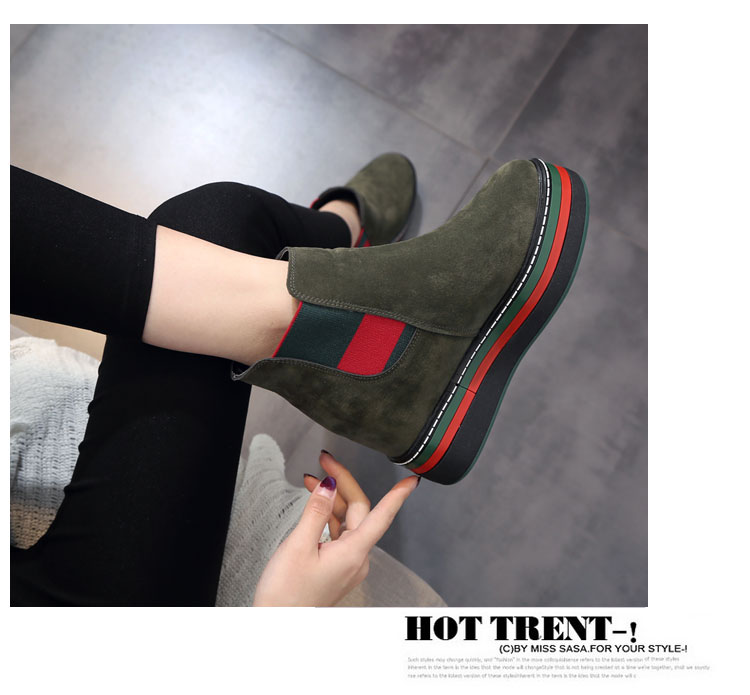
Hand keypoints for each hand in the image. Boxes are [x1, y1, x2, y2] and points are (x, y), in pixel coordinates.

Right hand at [252, 450, 419, 606]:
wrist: (276, 626)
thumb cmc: (286, 595)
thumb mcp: (298, 546)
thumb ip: (316, 511)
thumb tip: (329, 485)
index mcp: (353, 553)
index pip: (382, 516)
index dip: (398, 495)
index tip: (411, 480)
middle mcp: (356, 559)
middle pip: (358, 510)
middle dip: (342, 483)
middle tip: (324, 461)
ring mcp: (348, 564)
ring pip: (348, 521)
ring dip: (332, 499)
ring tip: (312, 480)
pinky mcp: (337, 568)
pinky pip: (340, 535)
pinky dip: (328, 517)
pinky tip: (315, 507)